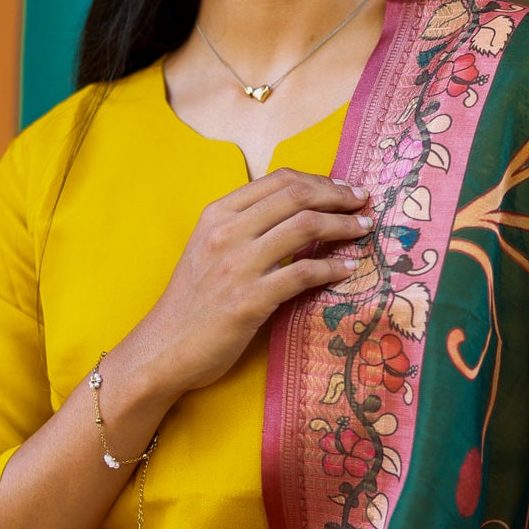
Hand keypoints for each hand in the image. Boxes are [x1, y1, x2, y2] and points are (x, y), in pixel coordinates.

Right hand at [136, 168, 371, 397]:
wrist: (164, 348)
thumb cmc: (191, 302)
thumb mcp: (208, 249)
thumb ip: (243, 226)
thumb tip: (294, 212)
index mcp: (217, 214)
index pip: (278, 180)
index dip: (319, 180)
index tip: (344, 188)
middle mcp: (227, 232)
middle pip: (297, 196)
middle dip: (338, 196)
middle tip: (364, 203)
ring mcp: (238, 265)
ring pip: (305, 226)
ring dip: (343, 225)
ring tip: (364, 229)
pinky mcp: (250, 300)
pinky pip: (304, 273)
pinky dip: (334, 268)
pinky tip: (349, 269)